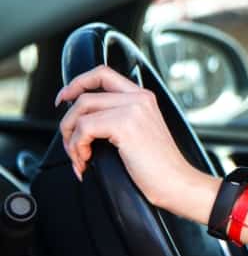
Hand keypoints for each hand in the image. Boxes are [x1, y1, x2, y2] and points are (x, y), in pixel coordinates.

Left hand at [56, 65, 216, 220]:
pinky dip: (77, 147)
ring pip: (80, 111)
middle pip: (84, 95)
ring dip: (70, 138)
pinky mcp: (125, 125)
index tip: (64, 99)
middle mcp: (139, 98)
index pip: (103, 73)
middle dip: (67, 121)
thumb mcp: (139, 133)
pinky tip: (86, 161)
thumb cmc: (158, 167)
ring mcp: (133, 109)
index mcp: (143, 97)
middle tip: (69, 143)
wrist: (176, 182)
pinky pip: (83, 128)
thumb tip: (80, 119)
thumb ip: (116, 117)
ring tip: (80, 158)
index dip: (77, 82)